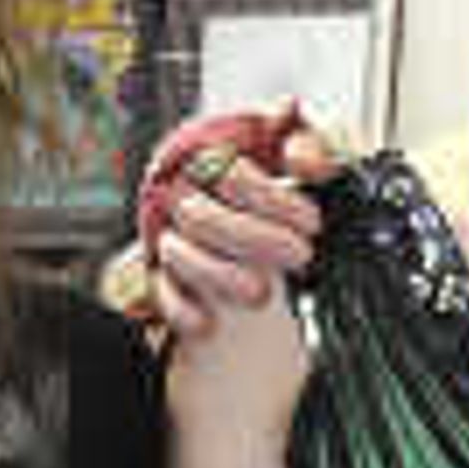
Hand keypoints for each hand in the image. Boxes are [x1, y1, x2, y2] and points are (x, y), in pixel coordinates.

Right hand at [139, 104, 339, 340]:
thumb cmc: (268, 167)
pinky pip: (157, 290)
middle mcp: (179, 191)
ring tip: (262, 294)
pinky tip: (209, 324)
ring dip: (221, 277)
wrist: (236, 205)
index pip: (231, 175)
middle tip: (301, 256)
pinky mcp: (157, 268)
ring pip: (177, 253)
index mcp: (209, 154)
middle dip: (256, 241)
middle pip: (201, 217)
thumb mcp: (293, 145)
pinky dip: (181, 310)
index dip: (274, 201)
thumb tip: (306, 163)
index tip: (311, 223)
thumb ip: (308, 143)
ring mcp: (165, 230)